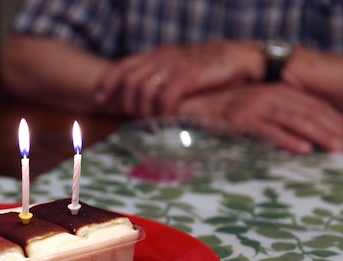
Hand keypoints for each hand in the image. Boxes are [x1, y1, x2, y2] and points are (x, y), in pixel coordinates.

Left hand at [95, 41, 262, 116]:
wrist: (245, 58)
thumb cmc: (213, 69)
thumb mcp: (181, 68)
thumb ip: (162, 77)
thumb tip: (141, 97)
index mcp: (159, 54)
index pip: (123, 66)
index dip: (106, 83)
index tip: (98, 100)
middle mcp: (164, 58)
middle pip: (128, 81)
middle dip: (122, 103)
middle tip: (126, 118)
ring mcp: (176, 66)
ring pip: (143, 91)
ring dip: (141, 110)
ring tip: (147, 122)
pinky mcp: (190, 77)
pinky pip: (165, 98)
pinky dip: (161, 112)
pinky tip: (164, 121)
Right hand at [177, 84, 342, 153]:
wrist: (171, 107)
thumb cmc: (206, 115)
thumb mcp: (240, 116)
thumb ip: (263, 122)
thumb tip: (290, 140)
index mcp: (266, 92)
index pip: (306, 103)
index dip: (328, 118)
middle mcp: (259, 94)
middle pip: (304, 108)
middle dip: (329, 126)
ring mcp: (246, 104)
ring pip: (290, 116)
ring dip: (316, 132)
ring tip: (335, 148)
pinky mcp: (231, 117)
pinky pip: (264, 128)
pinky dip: (284, 137)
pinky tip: (302, 149)